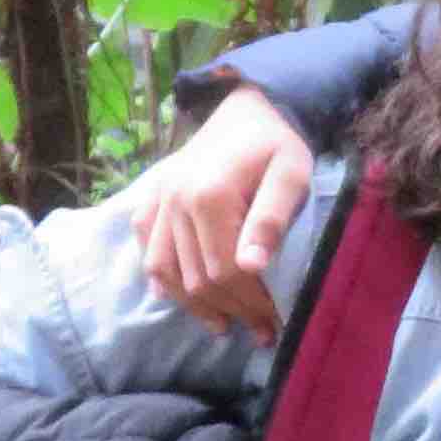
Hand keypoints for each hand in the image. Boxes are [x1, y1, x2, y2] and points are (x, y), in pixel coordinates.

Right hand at [128, 84, 313, 340]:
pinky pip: (148, 249)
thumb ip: (271, 218)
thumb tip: (251, 266)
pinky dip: (163, 279)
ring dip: (194, 305)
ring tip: (225, 325)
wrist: (247, 109)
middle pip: (197, 277)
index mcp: (209, 195)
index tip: (274, 323)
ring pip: (166, 271)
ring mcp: (159, 201)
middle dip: (231, 311)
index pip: (225, 270)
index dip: (250, 304)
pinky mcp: (152, 200)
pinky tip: (184, 298)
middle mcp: (175, 201)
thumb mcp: (291, 174)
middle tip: (261, 332)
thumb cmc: (276, 145)